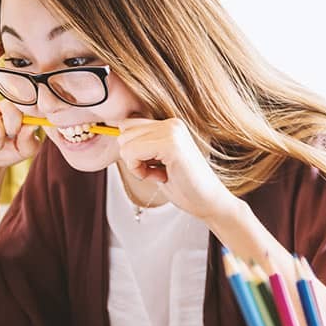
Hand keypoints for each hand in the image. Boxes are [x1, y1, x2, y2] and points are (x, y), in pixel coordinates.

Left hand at [113, 117, 238, 220]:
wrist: (209, 203)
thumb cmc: (184, 186)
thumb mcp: (157, 161)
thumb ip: (142, 146)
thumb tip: (116, 135)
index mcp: (169, 125)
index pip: (128, 125)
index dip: (133, 151)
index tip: (153, 166)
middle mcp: (171, 123)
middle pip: (123, 133)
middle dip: (133, 158)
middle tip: (157, 171)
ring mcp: (172, 131)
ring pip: (125, 143)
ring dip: (137, 165)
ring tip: (161, 173)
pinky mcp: (171, 144)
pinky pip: (132, 153)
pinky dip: (140, 171)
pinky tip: (161, 177)